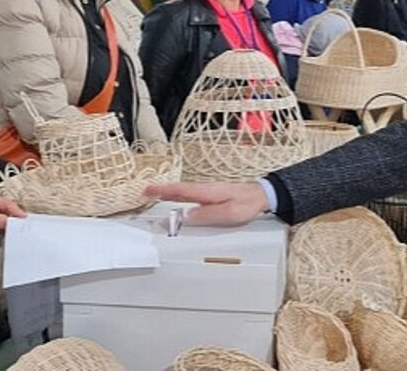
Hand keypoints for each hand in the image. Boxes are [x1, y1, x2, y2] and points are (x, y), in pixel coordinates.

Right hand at [144, 181, 268, 226]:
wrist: (261, 195)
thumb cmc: (247, 203)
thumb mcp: (228, 213)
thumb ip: (207, 215)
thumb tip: (188, 217)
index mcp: (206, 192)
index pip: (180, 191)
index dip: (163, 191)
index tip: (149, 191)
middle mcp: (205, 190)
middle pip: (179, 190)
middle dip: (161, 191)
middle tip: (145, 192)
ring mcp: (208, 192)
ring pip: (184, 192)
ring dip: (169, 193)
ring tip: (156, 195)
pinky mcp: (212, 195)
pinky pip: (191, 195)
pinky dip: (180, 196)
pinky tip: (178, 200)